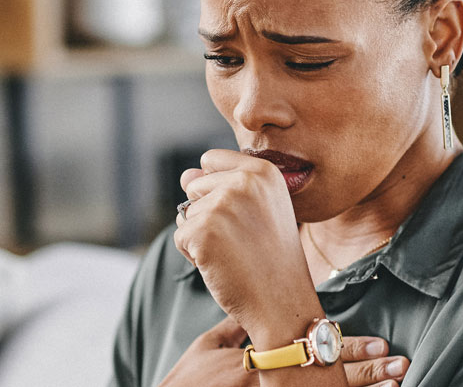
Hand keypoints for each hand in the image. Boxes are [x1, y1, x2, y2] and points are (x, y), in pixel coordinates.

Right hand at [160, 318, 409, 386]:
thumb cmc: (187, 380)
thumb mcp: (207, 346)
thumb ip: (235, 326)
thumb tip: (259, 305)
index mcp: (261, 358)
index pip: (313, 350)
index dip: (349, 347)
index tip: (380, 342)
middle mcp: (271, 382)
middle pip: (328, 378)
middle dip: (367, 373)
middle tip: (398, 365)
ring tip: (393, 385)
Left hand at [174, 149, 311, 326]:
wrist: (282, 302)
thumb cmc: (271, 258)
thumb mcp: (259, 211)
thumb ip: (222, 185)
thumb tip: (185, 175)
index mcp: (263, 171)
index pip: (211, 160)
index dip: (216, 189)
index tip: (243, 214)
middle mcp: (243, 182)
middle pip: (195, 187)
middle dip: (207, 214)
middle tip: (241, 239)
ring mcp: (221, 206)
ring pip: (186, 213)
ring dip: (201, 236)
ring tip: (234, 253)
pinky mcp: (202, 231)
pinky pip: (180, 236)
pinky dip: (194, 255)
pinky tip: (221, 265)